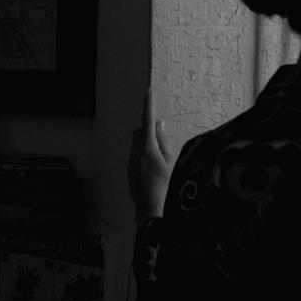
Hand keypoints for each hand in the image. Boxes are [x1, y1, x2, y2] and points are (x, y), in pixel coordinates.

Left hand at [128, 88, 174, 221]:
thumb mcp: (171, 161)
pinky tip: (154, 173)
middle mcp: (136, 152)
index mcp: (148, 147)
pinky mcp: (129, 171)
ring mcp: (131, 162)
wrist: (152, 209)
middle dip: (148, 132)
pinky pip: (135, 158)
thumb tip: (158, 124)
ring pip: (136, 145)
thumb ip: (163, 141)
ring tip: (161, 163)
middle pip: (139, 132)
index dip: (149, 105)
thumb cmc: (167, 186)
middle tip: (163, 143)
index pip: (147, 120)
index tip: (149, 91)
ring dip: (146, 146)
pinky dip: (144, 158)